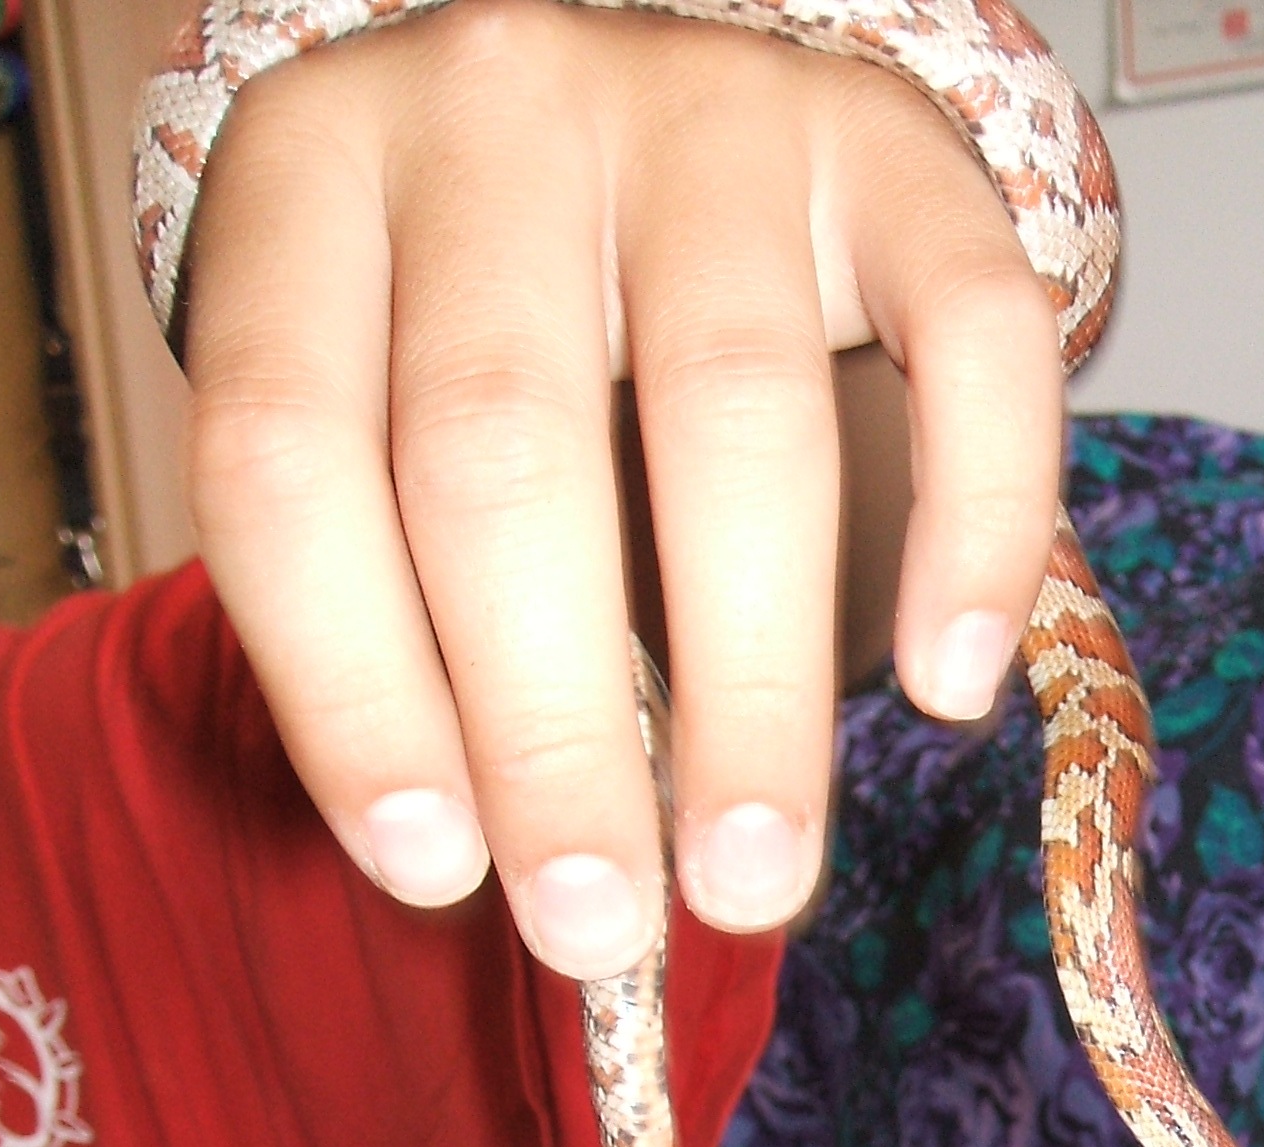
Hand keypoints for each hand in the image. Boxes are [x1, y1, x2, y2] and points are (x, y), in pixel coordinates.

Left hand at [183, 0, 1062, 976]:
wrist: (657, 128)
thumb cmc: (505, 331)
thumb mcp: (390, 417)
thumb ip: (408, 594)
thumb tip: (497, 864)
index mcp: (313, 185)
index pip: (290, 454)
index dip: (349, 684)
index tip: (431, 873)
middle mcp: (496, 107)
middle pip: (503, 445)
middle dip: (549, 726)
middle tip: (596, 922)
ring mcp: (708, 107)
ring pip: (733, 407)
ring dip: (748, 682)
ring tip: (754, 877)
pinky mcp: (895, 143)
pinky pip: (970, 334)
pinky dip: (974, 527)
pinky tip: (949, 691)